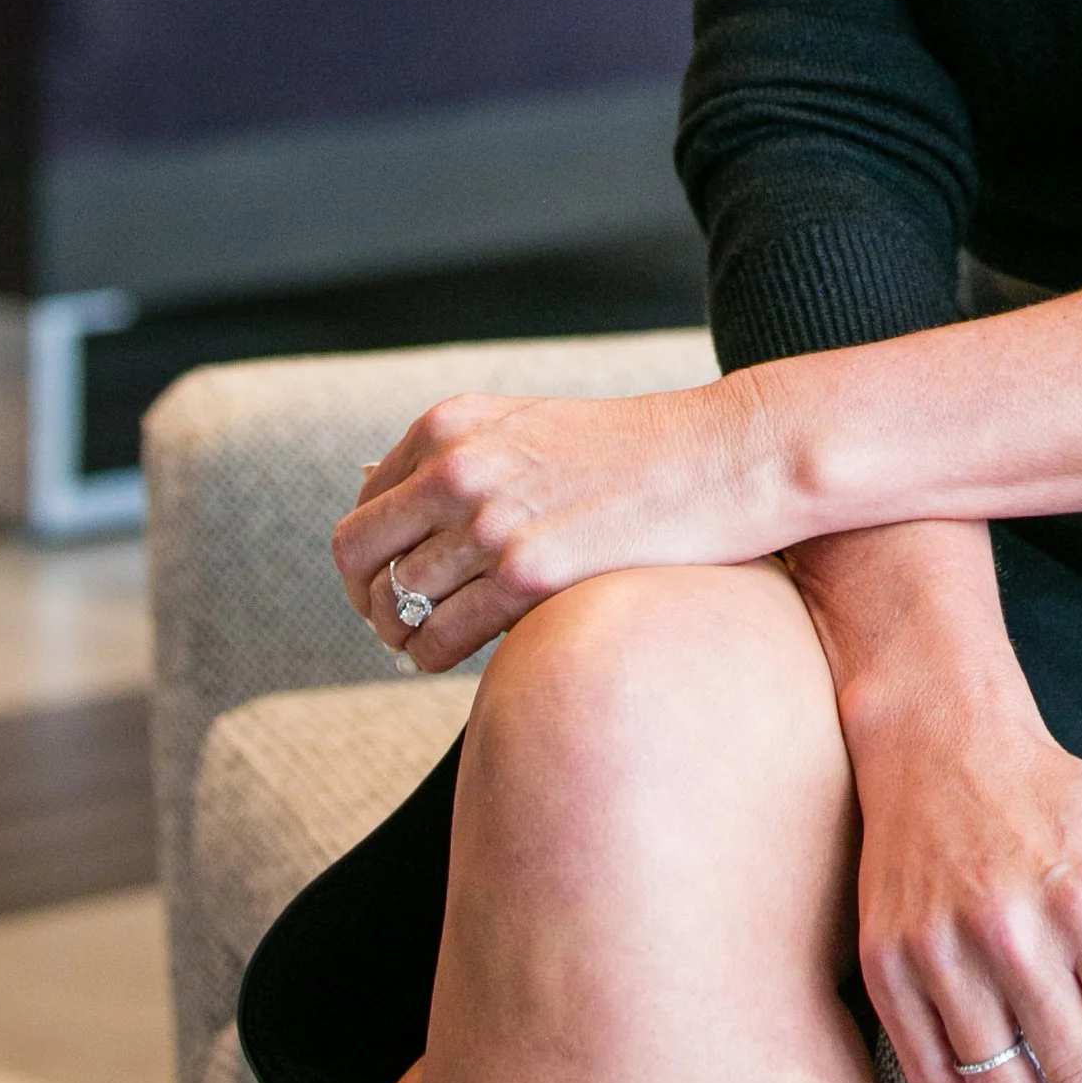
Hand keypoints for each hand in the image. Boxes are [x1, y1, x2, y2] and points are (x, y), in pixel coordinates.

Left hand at [331, 381, 767, 669]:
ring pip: (397, 605)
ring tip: (435, 649)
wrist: (721, 456)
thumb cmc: (634, 451)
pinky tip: (463, 658)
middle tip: (400, 628)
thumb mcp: (532, 428)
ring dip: (406, 638)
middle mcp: (459, 464)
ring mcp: (491, 518)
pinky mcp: (528, 571)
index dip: (369, 559)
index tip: (392, 584)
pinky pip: (442, 638)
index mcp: (453, 423)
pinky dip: (437, 658)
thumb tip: (389, 512)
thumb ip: (464, 458)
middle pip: (359, 558)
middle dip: (370, 602)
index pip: (364, 506)